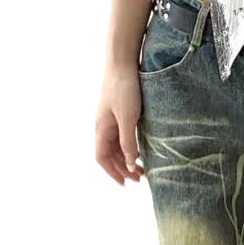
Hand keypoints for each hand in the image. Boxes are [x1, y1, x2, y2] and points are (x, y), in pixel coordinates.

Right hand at [95, 63, 144, 185]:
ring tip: (142, 170)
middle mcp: (103, 127)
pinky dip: (129, 148)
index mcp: (101, 129)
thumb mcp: (128, 118)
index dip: (112, 172)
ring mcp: (110, 120)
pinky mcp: (119, 114)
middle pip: (110, 155)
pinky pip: (121, 137)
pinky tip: (140, 152)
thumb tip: (129, 164)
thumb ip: (128, 142)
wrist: (123, 61)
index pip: (102, 158)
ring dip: (127, 160)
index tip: (125, 183)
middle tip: (140, 179)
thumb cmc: (124, 87)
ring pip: (116, 147)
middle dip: (123, 169)